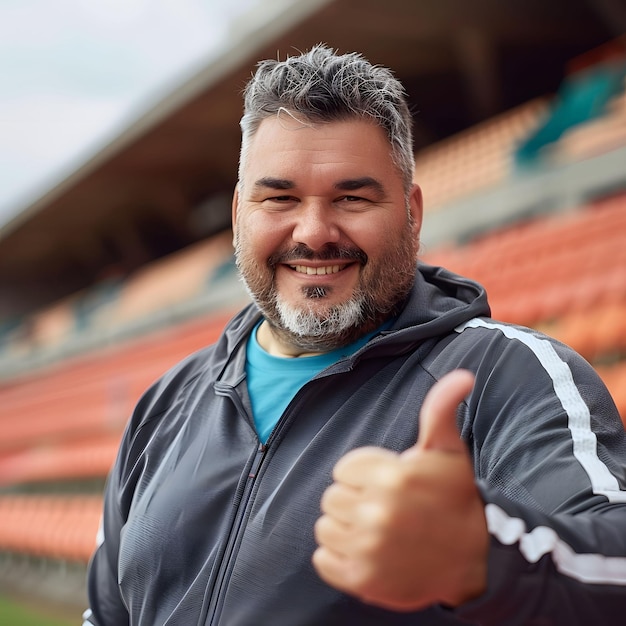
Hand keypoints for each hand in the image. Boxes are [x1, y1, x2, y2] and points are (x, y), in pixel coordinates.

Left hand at [312, 369, 487, 610]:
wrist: (473, 558)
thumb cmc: (455, 498)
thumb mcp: (447, 450)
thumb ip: (440, 410)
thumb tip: (462, 375)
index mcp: (393, 476)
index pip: (343, 469)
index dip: (363, 475)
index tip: (387, 484)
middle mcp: (378, 512)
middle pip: (331, 498)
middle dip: (354, 500)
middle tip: (384, 509)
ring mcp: (369, 549)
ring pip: (325, 528)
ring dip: (345, 529)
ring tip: (376, 531)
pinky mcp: (362, 581)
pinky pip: (323, 560)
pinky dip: (339, 559)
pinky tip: (367, 553)